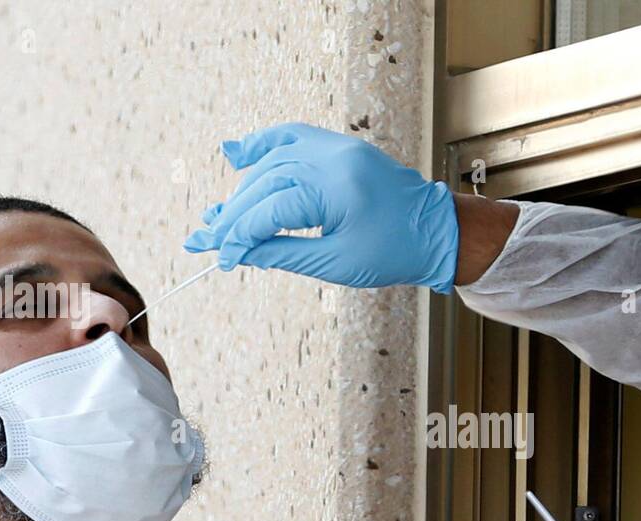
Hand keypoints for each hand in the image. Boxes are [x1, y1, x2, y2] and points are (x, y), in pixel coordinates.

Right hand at [184, 123, 459, 292]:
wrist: (436, 231)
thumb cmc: (394, 253)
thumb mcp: (336, 263)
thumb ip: (283, 254)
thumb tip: (238, 254)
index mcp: (336, 189)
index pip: (270, 210)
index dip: (239, 236)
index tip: (219, 258)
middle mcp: (333, 159)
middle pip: (265, 183)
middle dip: (232, 215)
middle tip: (203, 239)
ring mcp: (336, 147)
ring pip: (273, 162)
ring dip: (242, 190)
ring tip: (218, 216)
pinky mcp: (339, 146)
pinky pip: (292, 137)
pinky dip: (262, 146)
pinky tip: (235, 156)